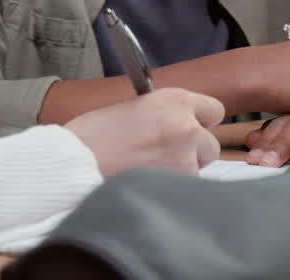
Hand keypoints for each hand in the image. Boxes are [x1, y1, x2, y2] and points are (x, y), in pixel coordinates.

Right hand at [65, 87, 223, 177]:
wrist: (74, 163)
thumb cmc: (93, 136)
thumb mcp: (135, 108)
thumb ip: (165, 115)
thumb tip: (181, 125)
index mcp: (175, 100)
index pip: (215, 111)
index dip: (200, 122)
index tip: (189, 128)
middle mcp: (186, 127)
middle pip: (211, 145)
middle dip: (193, 152)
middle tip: (164, 155)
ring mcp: (184, 158)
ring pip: (197, 170)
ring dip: (179, 172)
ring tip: (146, 170)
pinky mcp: (177, 185)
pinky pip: (183, 189)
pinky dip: (169, 189)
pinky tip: (144, 182)